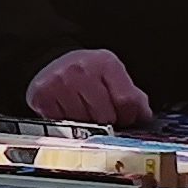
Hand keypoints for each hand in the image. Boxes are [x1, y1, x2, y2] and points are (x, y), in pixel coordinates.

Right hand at [23, 47, 154, 127]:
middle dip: (108, 123)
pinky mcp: (43, 96)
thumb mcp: (113, 76)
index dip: (128, 117)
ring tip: (84, 113)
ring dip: (87, 126)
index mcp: (105, 63)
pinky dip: (68, 125)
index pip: (126, 102)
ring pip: (84, 124)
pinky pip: (63, 124)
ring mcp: (59, 83)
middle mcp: (81, 70)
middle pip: (105, 116)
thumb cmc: (88, 72)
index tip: (124, 118)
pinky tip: (68, 113)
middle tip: (102, 116)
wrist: (51, 61)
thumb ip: (133, 97)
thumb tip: (144, 119)